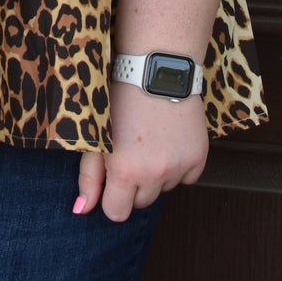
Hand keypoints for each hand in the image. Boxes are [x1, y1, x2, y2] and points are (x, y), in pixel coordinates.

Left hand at [74, 77, 208, 221]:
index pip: (117, 213)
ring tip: (151, 142)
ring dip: (158, 175)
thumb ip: (89, 176)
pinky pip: (188, 177)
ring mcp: (179, 166)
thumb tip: (82, 210)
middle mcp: (154, 174)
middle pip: (142, 202)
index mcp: (125, 171)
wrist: (158, 66)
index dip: (112, 197)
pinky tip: (170, 141)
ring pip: (165, 189)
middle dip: (135, 184)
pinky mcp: (199, 156)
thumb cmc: (121, 96)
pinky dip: (179, 166)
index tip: (114, 177)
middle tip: (133, 152)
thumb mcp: (97, 133)